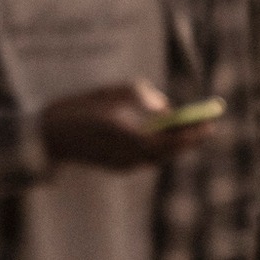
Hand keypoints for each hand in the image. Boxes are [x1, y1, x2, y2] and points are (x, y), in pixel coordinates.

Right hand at [39, 81, 210, 169]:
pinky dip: (160, 148)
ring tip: (192, 129)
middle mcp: (128, 156)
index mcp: (127, 136)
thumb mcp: (109, 92)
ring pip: (159, 157)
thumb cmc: (78, 109)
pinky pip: (147, 158)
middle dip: (189, 139)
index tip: (210, 122)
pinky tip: (165, 136)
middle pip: (168, 151)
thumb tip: (165, 108)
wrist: (49, 136)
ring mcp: (123, 165)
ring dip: (175, 145)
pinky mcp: (118, 166)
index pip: (169, 139)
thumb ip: (141, 95)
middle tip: (207, 125)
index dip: (192, 133)